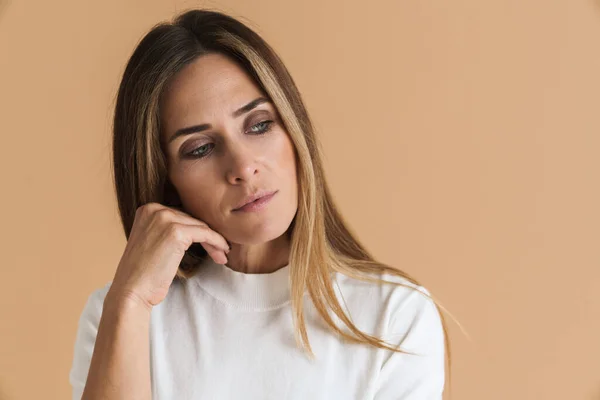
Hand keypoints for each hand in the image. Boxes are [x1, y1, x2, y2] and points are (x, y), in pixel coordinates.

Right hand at [107, 202, 229, 308]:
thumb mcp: (151, 242)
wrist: (132, 291)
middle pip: (192, 219)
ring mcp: (165, 219)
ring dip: (215, 241)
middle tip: (220, 251)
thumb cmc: (143, 273)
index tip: (208, 243)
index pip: (181, 215)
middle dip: (207, 236)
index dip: (196, 230)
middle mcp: (155, 209)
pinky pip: (205, 234)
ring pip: (201, 226)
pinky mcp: (176, 232)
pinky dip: (217, 242)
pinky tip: (222, 253)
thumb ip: (166, 230)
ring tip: (222, 255)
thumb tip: (195, 228)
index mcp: (147, 209)